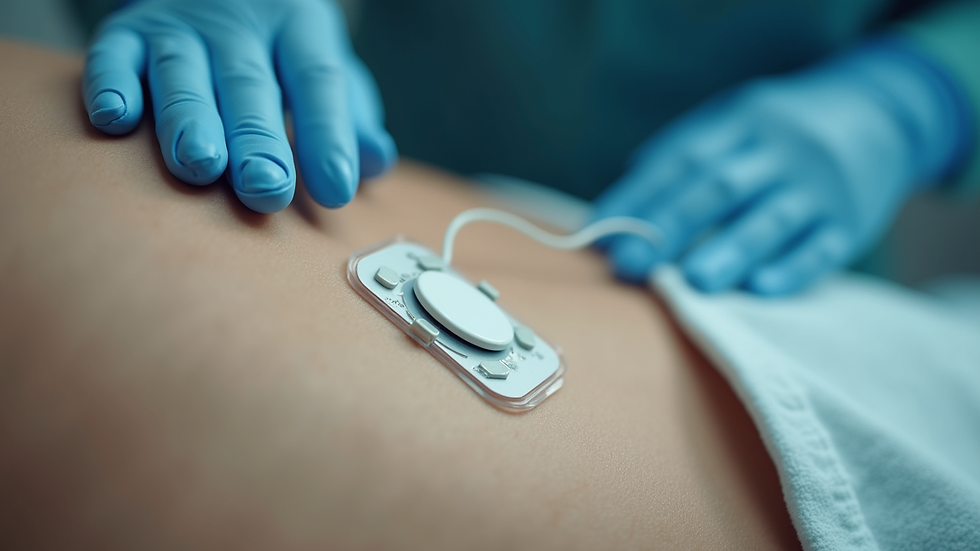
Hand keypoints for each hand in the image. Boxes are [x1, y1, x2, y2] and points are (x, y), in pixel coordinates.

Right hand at [82, 0, 395, 212]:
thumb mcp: (324, 71)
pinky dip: (109, 85)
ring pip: (182, 73)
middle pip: (250, 85)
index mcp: (298, 28)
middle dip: (257, 139)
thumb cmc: (282, 52)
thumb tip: (378, 162)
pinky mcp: (127, 33)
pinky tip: (115, 120)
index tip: (337, 191)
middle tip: (266, 188)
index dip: (328, 135)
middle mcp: (239, 25)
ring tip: (200, 165)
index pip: (317, 80)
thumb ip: (350, 119)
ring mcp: (180, 26)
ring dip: (189, 120)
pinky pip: (113, 56)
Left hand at [593, 40, 966, 294]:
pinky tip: (761, 288)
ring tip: (693, 282)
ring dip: (730, 249)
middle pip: (719, 187)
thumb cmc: (776, 135)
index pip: (680, 159)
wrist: (878, 114)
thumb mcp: (732, 122)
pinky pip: (822, 247)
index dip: (638, 197)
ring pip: (771, 217)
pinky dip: (792, 268)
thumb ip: (678, 159)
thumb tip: (613, 213)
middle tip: (632, 265)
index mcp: (739, 121)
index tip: (601, 236)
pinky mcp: (850, 221)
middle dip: (671, 227)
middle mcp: (778, 149)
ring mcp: (818, 185)